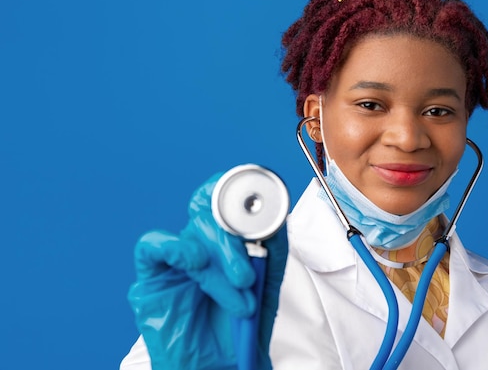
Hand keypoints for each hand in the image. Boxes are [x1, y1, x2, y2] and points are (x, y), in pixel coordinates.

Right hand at [127, 173, 287, 369]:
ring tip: (239, 289)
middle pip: (210, 211)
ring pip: (192, 233)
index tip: (266, 209)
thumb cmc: (241, 331)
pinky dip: (173, 246)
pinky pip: (151, 246)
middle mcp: (202, 245)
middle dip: (233, 234)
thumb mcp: (266, 289)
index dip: (241, 194)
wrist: (221, 368)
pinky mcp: (151, 279)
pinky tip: (193, 261)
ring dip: (218, 260)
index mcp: (228, 243)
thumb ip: (272, 253)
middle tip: (249, 266)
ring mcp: (176, 260)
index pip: (228, 202)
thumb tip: (277, 221)